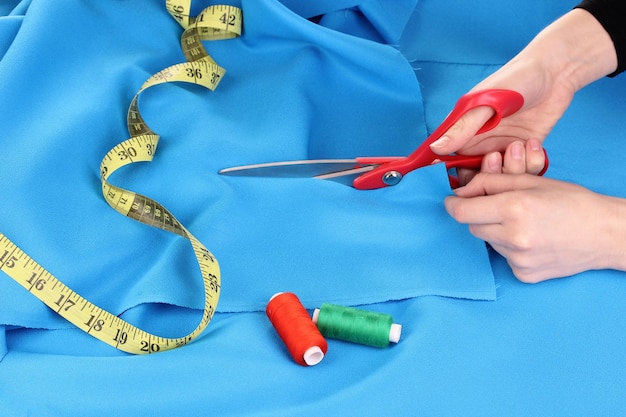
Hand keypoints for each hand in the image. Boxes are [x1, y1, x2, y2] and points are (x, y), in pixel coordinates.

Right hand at [428, 8, 617, 183]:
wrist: (555, 72)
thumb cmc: (516, 79)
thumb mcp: (485, 104)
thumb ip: (462, 128)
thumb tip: (435, 148)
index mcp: (464, 131)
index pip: (450, 161)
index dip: (455, 174)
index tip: (466, 176)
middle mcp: (481, 143)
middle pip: (476, 176)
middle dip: (487, 174)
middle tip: (497, 156)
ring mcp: (503, 148)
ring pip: (502, 178)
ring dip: (513, 168)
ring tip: (520, 145)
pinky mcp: (525, 151)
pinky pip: (525, 171)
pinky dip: (531, 162)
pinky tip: (533, 143)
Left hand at [445, 173, 624, 282]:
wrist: (604, 233)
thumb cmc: (571, 202)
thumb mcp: (530, 180)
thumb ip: (491, 183)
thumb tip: (461, 192)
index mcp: (514, 208)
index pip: (461, 212)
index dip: (453, 204)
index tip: (453, 201)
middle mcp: (513, 237)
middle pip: (472, 227)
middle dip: (479, 215)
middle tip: (500, 208)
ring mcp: (518, 259)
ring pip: (488, 242)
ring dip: (496, 231)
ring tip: (524, 224)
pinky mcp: (524, 274)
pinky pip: (503, 257)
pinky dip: (510, 248)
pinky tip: (533, 240)